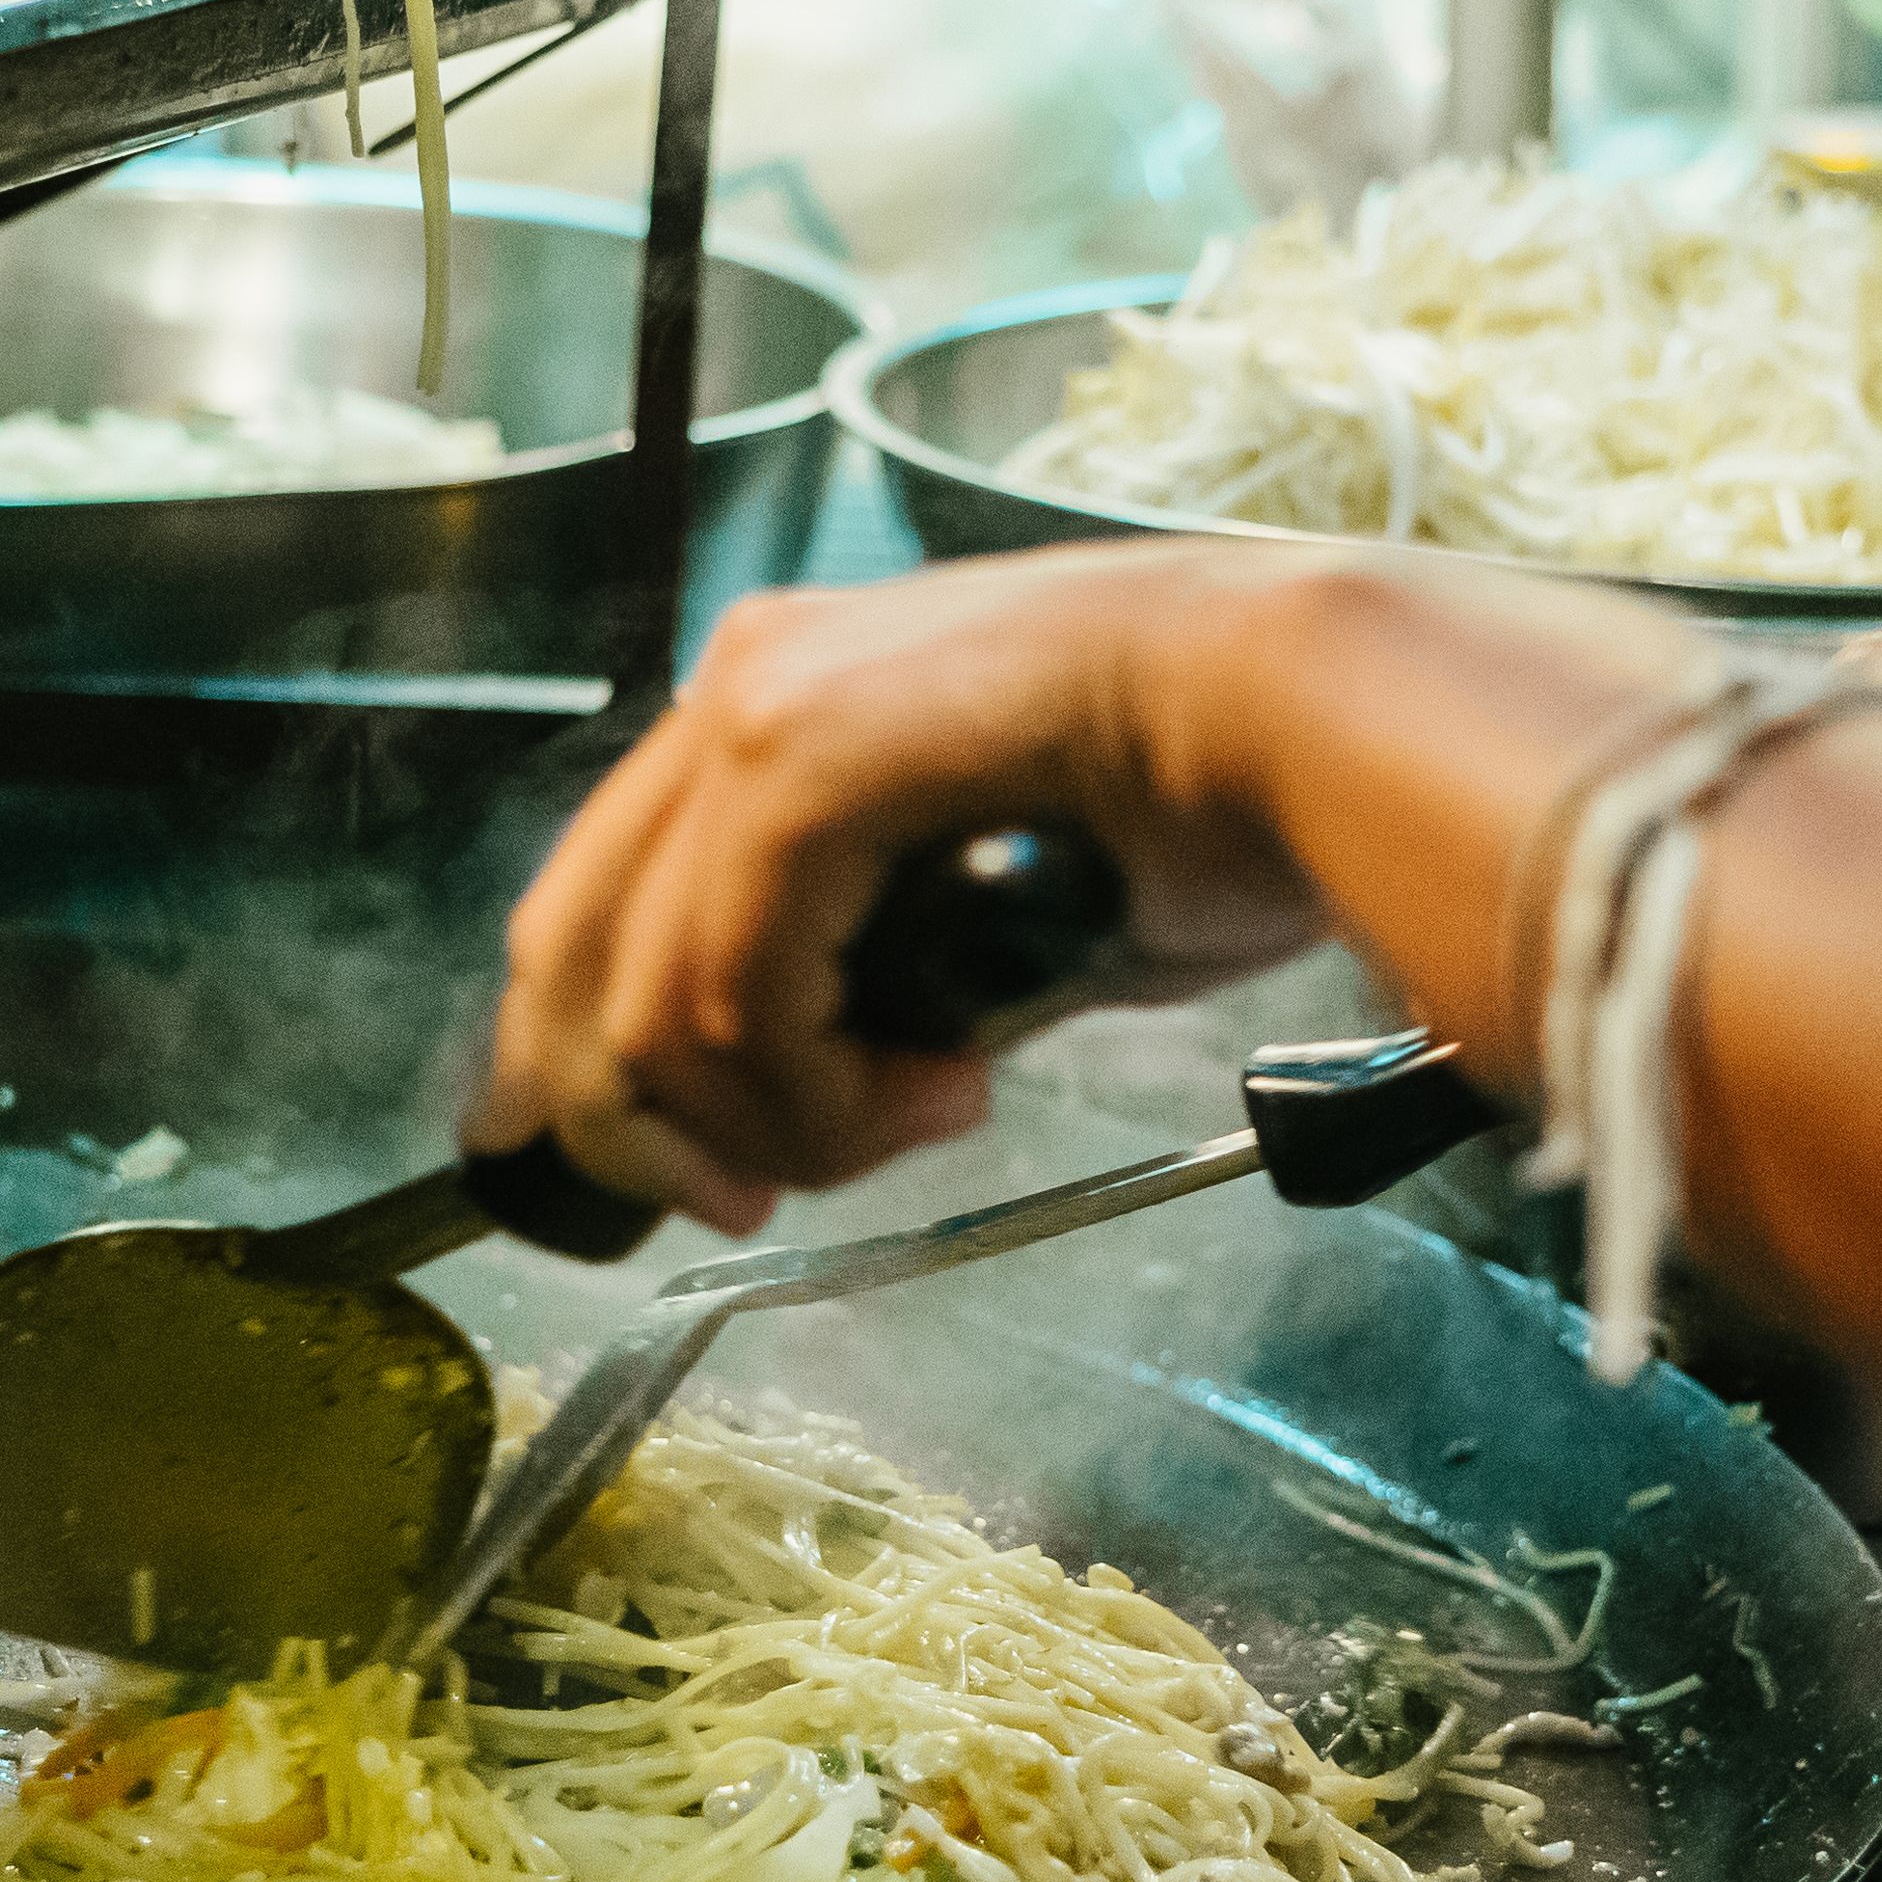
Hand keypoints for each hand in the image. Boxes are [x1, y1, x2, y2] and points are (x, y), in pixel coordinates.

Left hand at [470, 546, 1330, 1229]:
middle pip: (565, 960)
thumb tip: (803, 1102)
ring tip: (923, 1117)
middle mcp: (739, 682)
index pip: (590, 915)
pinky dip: (822, 1091)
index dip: (607, 1083)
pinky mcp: (804, 761)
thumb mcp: (980, 912)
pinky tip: (946, 1086)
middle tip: (755, 1200)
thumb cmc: (1203, 802)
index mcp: (772, 698)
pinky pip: (734, 995)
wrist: (1316, 712)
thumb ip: (864, 980)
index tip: (707, 1185)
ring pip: (649, 1006)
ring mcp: (758, 708)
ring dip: (784, 1121)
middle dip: (648, 1130)